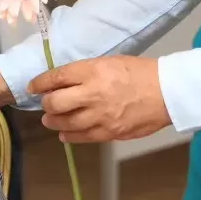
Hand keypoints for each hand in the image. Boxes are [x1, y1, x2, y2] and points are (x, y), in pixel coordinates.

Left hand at [31, 55, 168, 142]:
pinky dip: (68, 136)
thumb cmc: (140, 72)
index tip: (33, 87)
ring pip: (64, 123)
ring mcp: (100, 115)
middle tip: (46, 104)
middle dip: (46, 104)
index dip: (40, 83)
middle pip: (55, 103)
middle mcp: (92, 93)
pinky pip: (81, 137)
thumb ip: (86, 72)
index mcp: (93, 70)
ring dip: (53, 122)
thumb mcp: (110, 62)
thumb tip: (64, 82)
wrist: (167, 92)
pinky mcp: (109, 132)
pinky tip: (64, 133)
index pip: (56, 77)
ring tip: (51, 120)